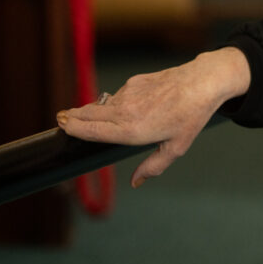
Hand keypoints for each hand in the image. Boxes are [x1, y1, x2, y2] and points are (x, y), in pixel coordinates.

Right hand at [56, 47, 249, 187]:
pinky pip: (118, 95)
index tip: (61, 126)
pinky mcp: (135, 81)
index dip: (73, 128)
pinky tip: (122, 107)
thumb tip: (136, 182)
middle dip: (73, 117)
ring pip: (102, 104)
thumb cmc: (190, 117)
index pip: (92, 131)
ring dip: (92, 110)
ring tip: (83, 115)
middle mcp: (125, 111)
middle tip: (60, 119)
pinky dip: (114, 102)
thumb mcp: (175, 148)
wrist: (202, 82)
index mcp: (131, 131)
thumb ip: (153, 167)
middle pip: (89, 115)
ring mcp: (128, 94)